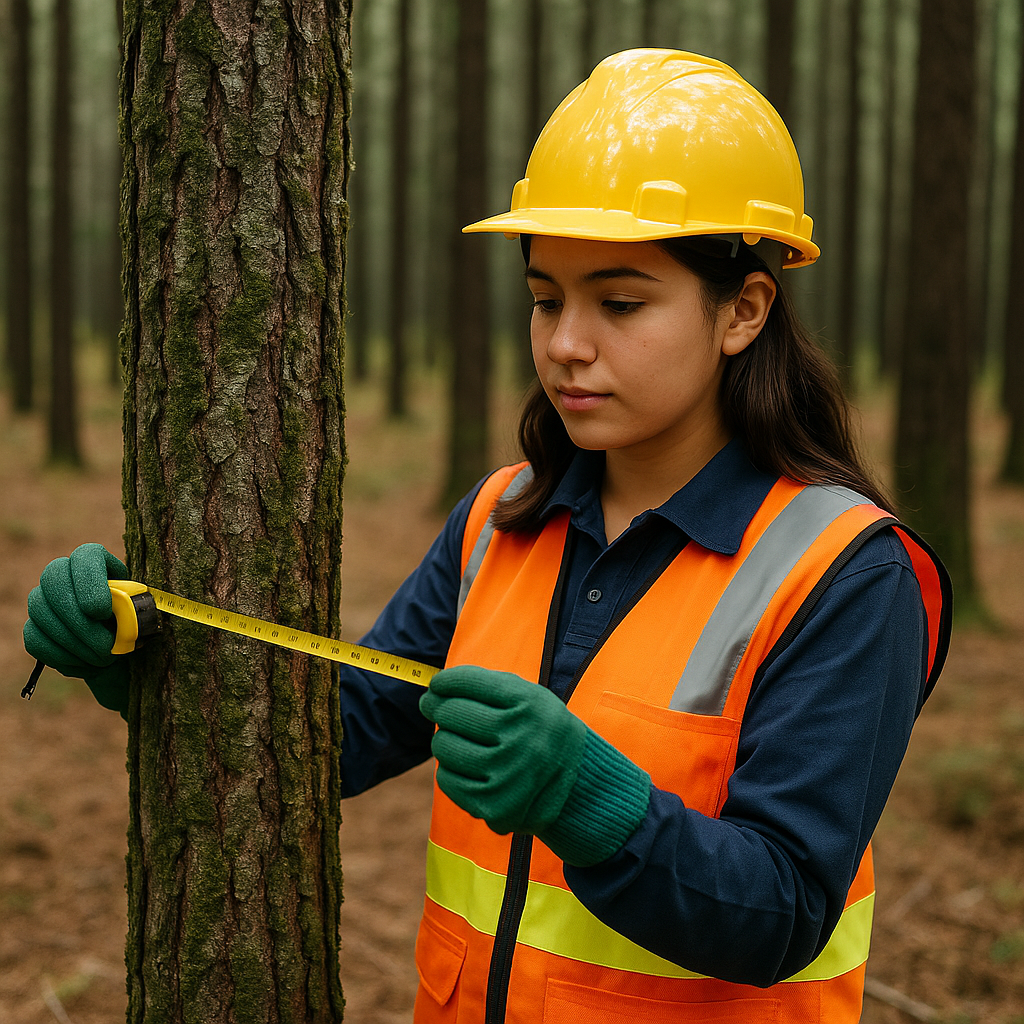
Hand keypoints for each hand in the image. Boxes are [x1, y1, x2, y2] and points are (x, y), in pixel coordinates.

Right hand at [24, 543, 131, 714]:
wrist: (122, 654)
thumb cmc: (138, 627)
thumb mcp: (145, 615)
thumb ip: (136, 609)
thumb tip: (127, 613)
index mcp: (99, 564)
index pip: (85, 555)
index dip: (89, 579)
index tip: (101, 611)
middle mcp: (65, 574)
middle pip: (53, 578)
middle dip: (77, 617)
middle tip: (105, 646)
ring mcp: (44, 600)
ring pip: (40, 610)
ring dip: (74, 642)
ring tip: (103, 658)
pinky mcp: (34, 628)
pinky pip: (35, 639)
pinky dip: (62, 656)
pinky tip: (86, 664)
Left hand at [419, 666, 586, 836]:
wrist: (578, 785)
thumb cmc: (540, 731)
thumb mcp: (530, 697)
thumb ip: (486, 686)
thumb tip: (434, 690)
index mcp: (531, 705)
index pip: (469, 683)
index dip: (445, 682)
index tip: (437, 685)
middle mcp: (521, 739)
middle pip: (451, 713)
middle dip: (441, 709)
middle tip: (444, 712)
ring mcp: (508, 776)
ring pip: (443, 746)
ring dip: (445, 740)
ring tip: (463, 741)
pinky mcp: (494, 806)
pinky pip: (446, 779)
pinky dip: (450, 769)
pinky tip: (470, 767)